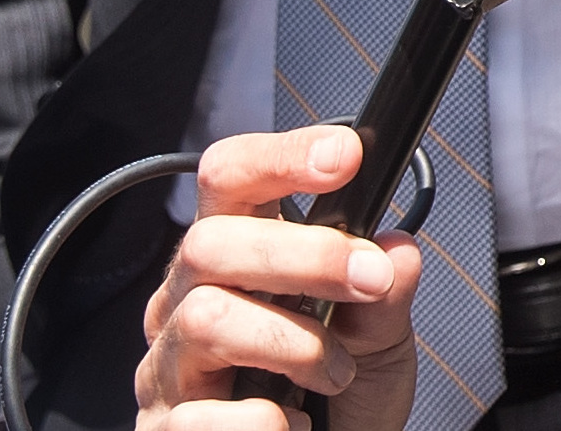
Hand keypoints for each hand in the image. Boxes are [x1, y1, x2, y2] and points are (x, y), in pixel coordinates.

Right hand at [134, 127, 423, 430]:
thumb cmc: (339, 397)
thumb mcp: (380, 336)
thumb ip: (388, 291)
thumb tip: (396, 251)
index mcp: (236, 258)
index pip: (230, 179)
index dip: (280, 157)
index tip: (345, 157)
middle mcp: (186, 302)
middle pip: (211, 243)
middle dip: (305, 256)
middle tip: (368, 283)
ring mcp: (168, 368)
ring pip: (206, 319)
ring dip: (292, 343)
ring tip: (334, 372)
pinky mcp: (164, 430)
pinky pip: (202, 417)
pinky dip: (266, 422)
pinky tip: (290, 422)